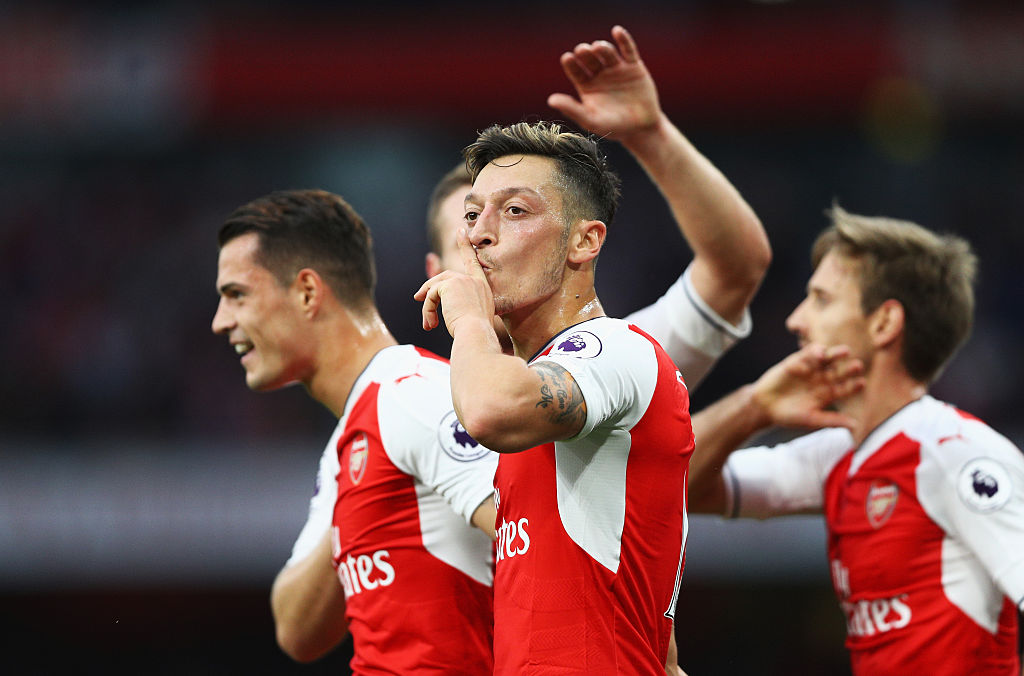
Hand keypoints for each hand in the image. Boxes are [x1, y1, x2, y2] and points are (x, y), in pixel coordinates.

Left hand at [414, 228, 494, 336]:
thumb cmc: (476, 334)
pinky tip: (431, 324)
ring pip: (436, 288)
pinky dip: (427, 310)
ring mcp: (463, 281)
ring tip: (428, 323)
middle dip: (430, 287)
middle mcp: (474, 280)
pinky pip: (431, 295)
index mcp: (483, 287)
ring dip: (428, 305)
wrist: (476, 335)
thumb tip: (442, 306)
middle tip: (417, 297)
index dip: (465, 246)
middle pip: (446, 277)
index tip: (461, 230)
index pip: (473, 262)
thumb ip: (462, 307)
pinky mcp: (450, 285)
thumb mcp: (473, 318)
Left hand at [547, 25, 660, 140]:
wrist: (642, 128)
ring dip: (602, 48)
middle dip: (585, 53)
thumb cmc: (614, 127)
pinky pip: (628, 50)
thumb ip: (572, 110)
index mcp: (586, 85)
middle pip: (590, 58)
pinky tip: (617, 31)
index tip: (567, 58)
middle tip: (582, 51)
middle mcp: (599, 74)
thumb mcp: (592, 121)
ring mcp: (616, 68)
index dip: (571, 64)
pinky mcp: (634, 66)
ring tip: (598, 47)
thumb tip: (551, 100)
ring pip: (607, 53)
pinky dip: (623, 40)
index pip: (575, 71)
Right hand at [751, 344, 864, 429]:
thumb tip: (855, 426)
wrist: (764, 407)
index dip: (853, 386)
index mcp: (827, 395)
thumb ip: (832, 420)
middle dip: (848, 369)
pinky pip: (808, 354)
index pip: (845, 389)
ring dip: (836, 355)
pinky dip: (815, 351)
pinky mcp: (796, 361)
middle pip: (839, 372)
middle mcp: (821, 380)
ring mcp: (810, 370)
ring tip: (845, 352)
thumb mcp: (811, 419)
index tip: (862, 383)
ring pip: (827, 360)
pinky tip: (821, 352)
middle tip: (857, 366)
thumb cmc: (788, 416)